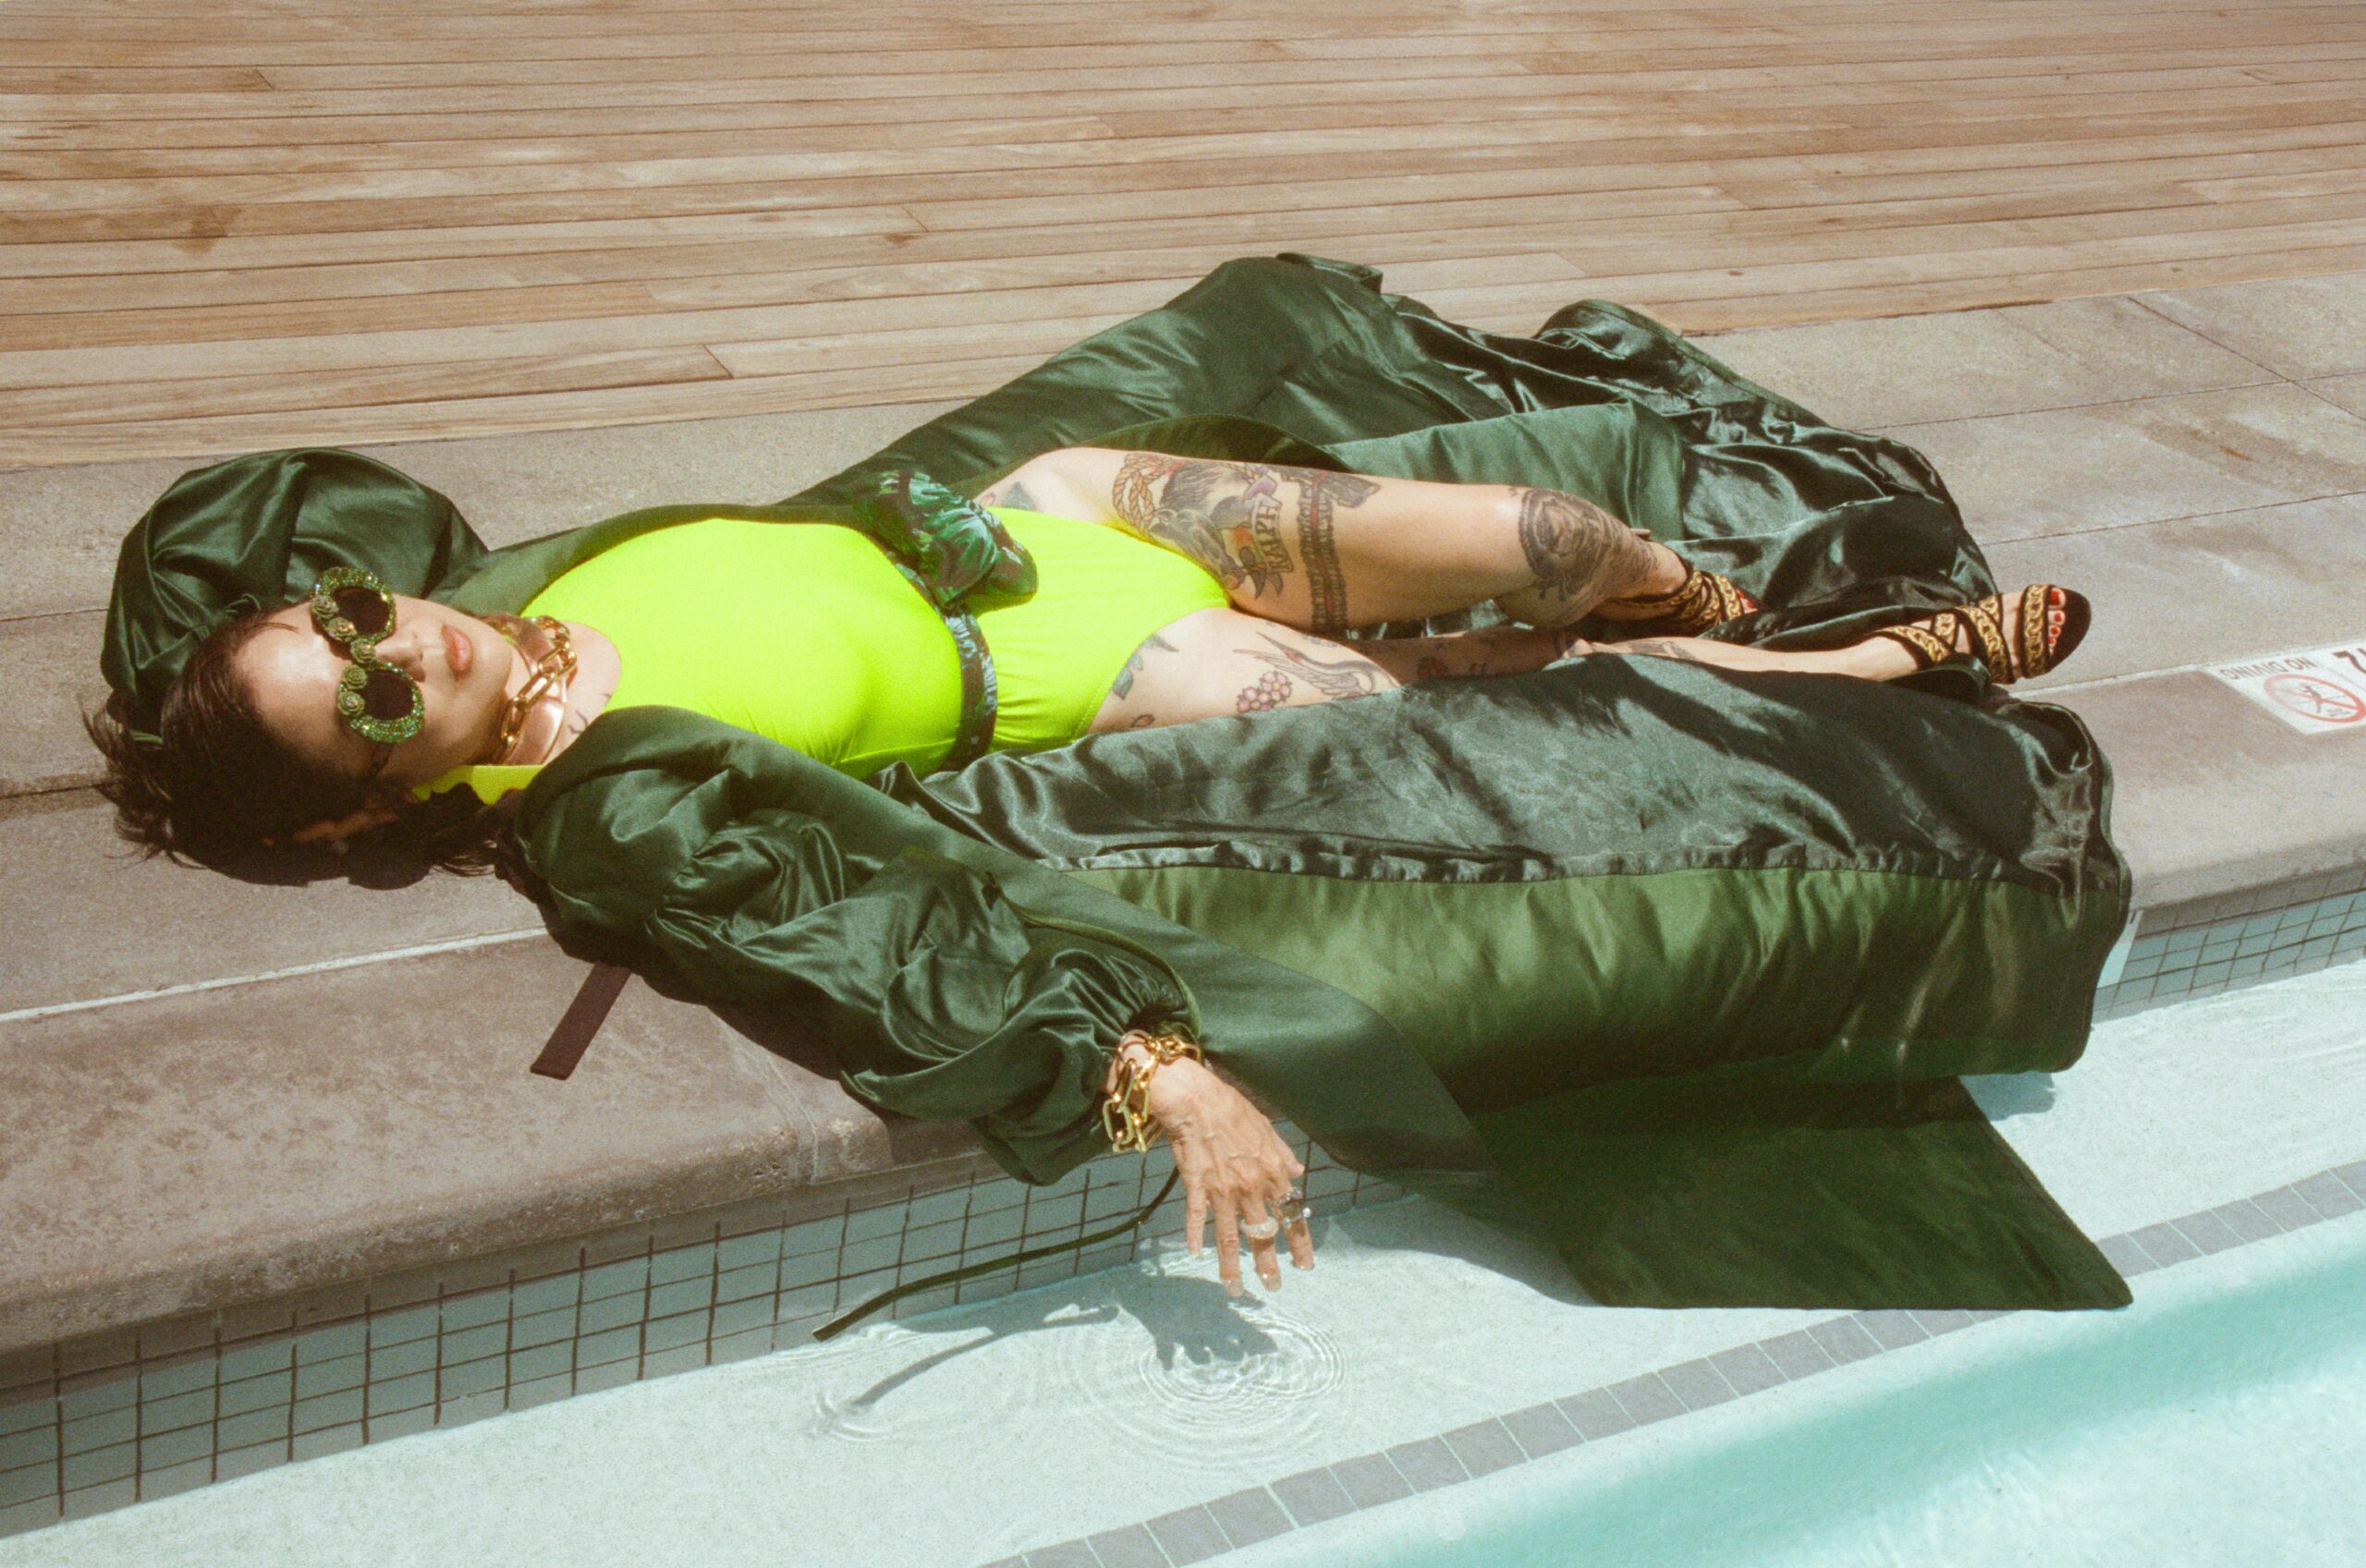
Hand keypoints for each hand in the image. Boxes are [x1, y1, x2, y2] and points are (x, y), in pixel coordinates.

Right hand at [1113, 1032, 1312, 1295]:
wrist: (1195, 1097)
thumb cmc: (1230, 1108)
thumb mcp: (1266, 1127)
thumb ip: (1283, 1153)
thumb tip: (1297, 1172)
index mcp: (1271, 1171)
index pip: (1291, 1214)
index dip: (1299, 1242)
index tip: (1305, 1265)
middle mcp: (1251, 1185)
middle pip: (1263, 1233)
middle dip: (1268, 1265)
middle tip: (1273, 1288)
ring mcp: (1223, 1188)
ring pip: (1229, 1236)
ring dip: (1232, 1266)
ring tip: (1235, 1289)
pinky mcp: (1197, 1185)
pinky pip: (1197, 1216)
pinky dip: (1195, 1235)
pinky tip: (1195, 1253)